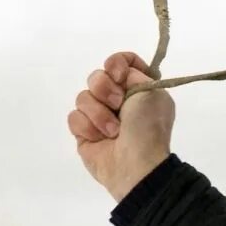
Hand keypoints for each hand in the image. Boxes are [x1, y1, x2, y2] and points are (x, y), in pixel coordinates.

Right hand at [69, 51, 174, 201]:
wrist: (135, 163)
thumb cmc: (148, 126)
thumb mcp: (152, 93)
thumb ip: (134, 74)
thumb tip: (120, 72)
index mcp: (139, 88)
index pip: (122, 62)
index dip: (117, 63)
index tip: (119, 74)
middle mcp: (119, 99)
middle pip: (97, 76)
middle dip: (105, 89)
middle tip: (118, 104)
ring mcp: (99, 115)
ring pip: (83, 97)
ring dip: (99, 114)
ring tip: (113, 131)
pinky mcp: (84, 131)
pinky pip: (74, 117)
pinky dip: (87, 127)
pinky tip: (100, 139)